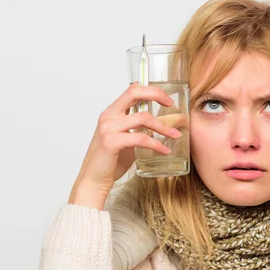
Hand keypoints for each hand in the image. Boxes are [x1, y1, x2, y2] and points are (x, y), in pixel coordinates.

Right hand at [68, 82, 180, 209]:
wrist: (94, 180)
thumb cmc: (110, 161)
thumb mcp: (125, 138)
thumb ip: (137, 128)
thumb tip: (159, 125)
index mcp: (111, 112)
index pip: (132, 90)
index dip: (151, 90)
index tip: (167, 100)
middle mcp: (108, 116)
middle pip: (134, 93)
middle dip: (156, 95)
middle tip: (172, 105)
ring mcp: (108, 128)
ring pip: (142, 118)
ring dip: (163, 127)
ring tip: (175, 135)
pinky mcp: (111, 142)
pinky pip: (140, 138)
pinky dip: (156, 144)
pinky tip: (165, 150)